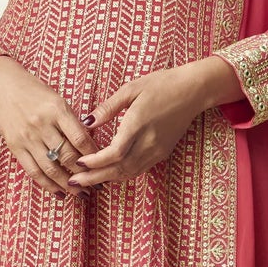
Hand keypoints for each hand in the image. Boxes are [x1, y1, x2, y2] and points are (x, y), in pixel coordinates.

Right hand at [0, 55, 94, 197]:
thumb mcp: (58, 100)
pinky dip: (48, 185)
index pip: (81, 139)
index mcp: (57, 109)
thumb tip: (91, 148)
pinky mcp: (15, 147)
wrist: (2, 85)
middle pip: (67, 156)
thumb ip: (72, 122)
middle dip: (85, 174)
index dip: (94, 155)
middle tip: (98, 185)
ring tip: (81, 194)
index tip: (104, 165)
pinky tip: (60, 192)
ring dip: (68, 185)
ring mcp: (27, 137)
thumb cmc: (35, 92)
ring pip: (51, 168)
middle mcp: (42, 124)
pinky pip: (33, 171)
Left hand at [66, 57, 240, 189]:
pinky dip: (120, 174)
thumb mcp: (131, 88)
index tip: (78, 163)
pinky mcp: (162, 153)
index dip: (95, 162)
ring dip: (106, 179)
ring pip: (129, 173)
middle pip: (119, 169)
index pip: (114, 153)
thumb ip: (108, 107)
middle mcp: (149, 142)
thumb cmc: (162, 84)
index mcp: (138, 124)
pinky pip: (138, 169)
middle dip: (94, 178)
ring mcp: (157, 150)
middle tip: (73, 182)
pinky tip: (106, 174)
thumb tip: (87, 122)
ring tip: (85, 182)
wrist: (194, 90)